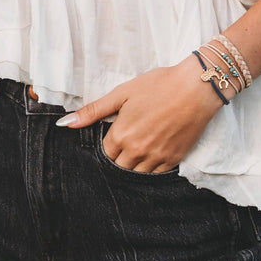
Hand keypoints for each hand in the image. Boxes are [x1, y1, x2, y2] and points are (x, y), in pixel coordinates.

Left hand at [57, 58, 225, 172]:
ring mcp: (157, 158)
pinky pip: (156, 175)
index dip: (107, 145)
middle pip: (119, 167)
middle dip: (118, 156)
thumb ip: (93, 111)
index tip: (112, 135)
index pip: (105, 154)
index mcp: (121, 135)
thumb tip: (65, 123)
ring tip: (137, 148)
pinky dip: (151, 168)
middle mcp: (138, 151)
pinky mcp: (174, 160)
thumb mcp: (121, 93)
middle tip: (124, 141)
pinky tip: (152, 153)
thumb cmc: (157, 85)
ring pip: (136, 174)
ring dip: (133, 165)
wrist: (194, 88)